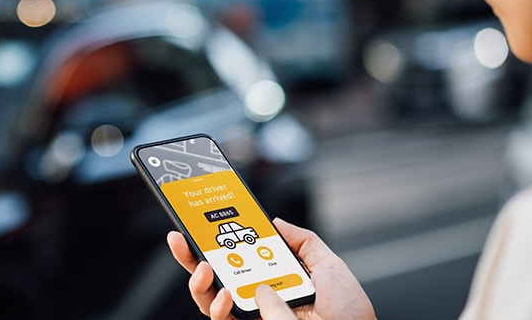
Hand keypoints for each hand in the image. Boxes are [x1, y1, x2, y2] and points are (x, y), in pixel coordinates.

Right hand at [166, 218, 375, 319]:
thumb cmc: (349, 314)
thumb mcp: (330, 267)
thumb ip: (304, 242)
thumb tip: (276, 222)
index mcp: (275, 281)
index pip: (238, 260)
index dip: (218, 242)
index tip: (203, 222)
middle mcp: (258, 300)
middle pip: (215, 277)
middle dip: (192, 256)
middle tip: (182, 238)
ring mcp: (252, 318)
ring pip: (210, 300)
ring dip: (198, 282)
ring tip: (204, 267)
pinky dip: (218, 308)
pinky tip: (225, 296)